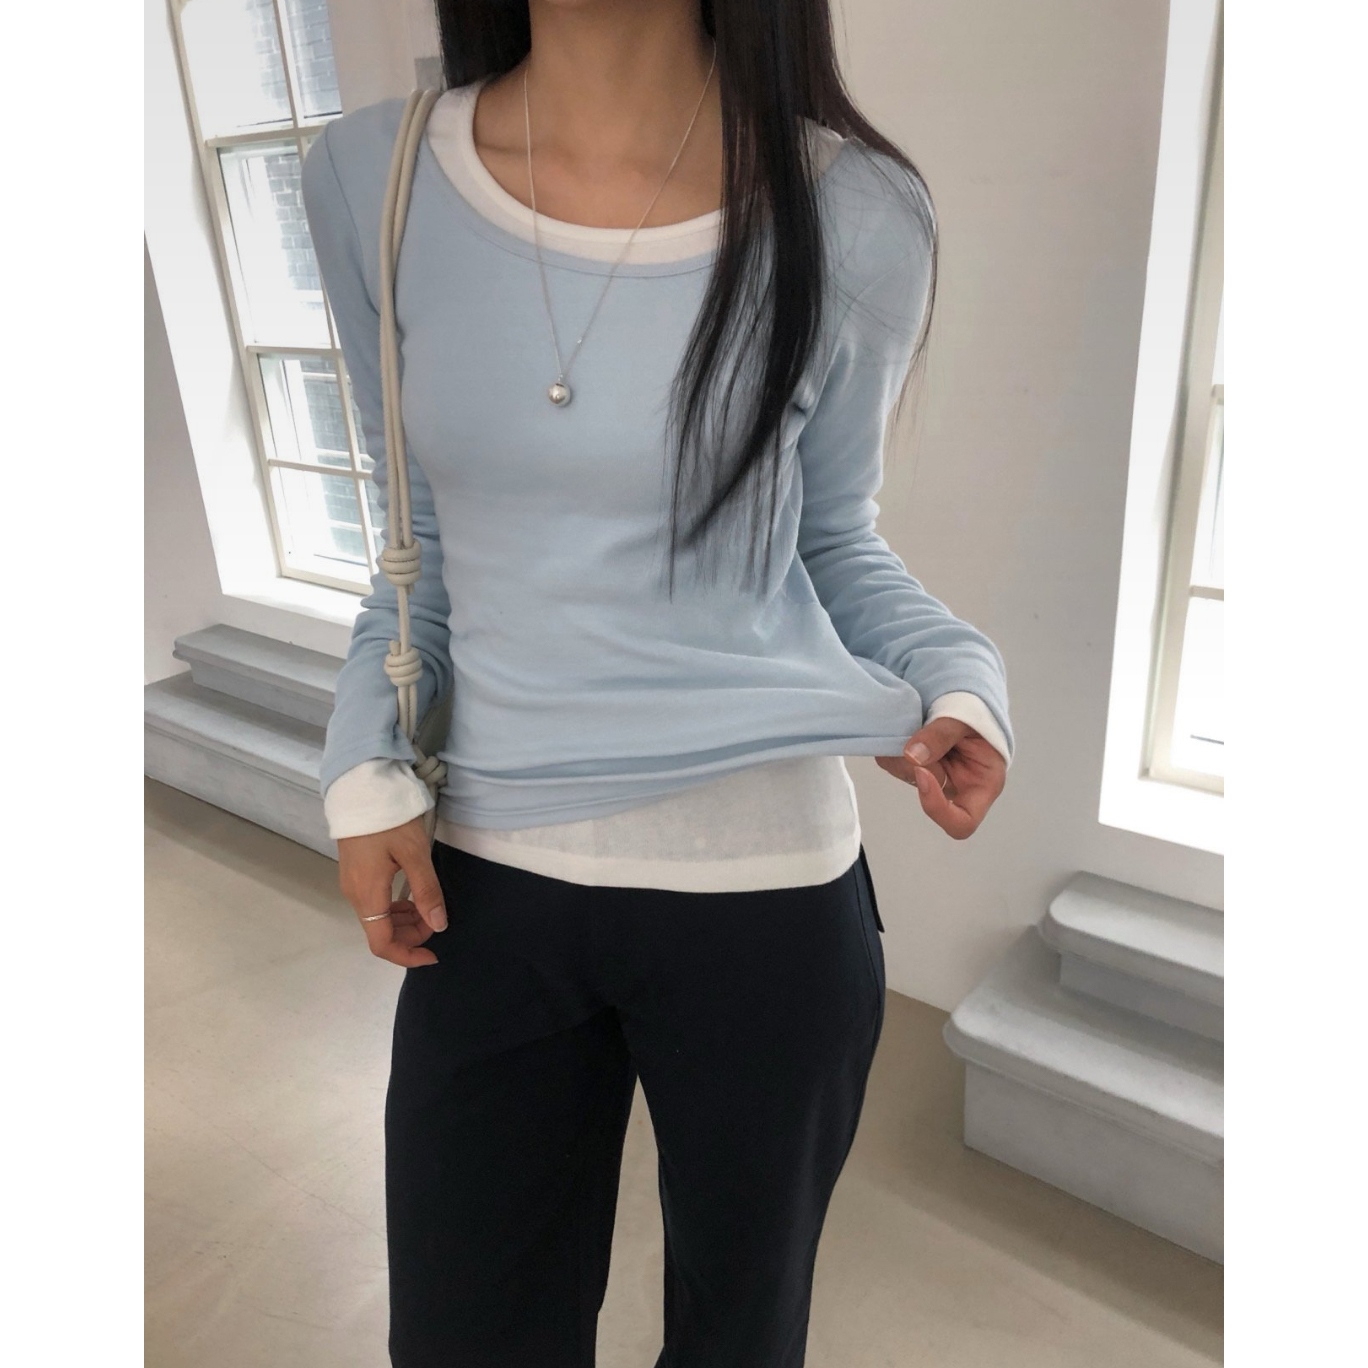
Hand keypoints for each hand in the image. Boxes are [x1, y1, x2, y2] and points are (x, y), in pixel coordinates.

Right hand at [336, 816, 447, 966]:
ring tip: (428, 908)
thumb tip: (438, 925)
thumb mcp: (415, 853)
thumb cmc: (389, 818)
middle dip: (411, 936)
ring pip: (378, 918)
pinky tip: (412, 896)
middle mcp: (355, 895)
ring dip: (404, 922)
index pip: (382, 944)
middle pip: (380, 933)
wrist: (361, 787)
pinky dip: (395, 908)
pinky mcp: (356, 873)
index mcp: (368, 895)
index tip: (434, 954)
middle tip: (438, 921)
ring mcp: (353, 884)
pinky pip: (374, 903)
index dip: (408, 956)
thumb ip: (427, 891)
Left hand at [875, 716, 1005, 839]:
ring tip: (921, 724)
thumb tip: (912, 755)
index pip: (962, 823)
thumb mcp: (967, 718)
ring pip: (903, 774)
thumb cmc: (979, 715)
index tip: (922, 773)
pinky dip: (895, 743)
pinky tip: (911, 728)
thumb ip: (942, 735)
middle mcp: (954, 789)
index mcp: (981, 786)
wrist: (968, 702)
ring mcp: (931, 779)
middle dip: (916, 764)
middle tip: (922, 731)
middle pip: (924, 794)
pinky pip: (892, 761)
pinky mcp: (912, 766)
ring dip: (903, 749)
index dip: (937, 807)